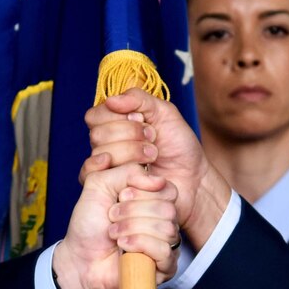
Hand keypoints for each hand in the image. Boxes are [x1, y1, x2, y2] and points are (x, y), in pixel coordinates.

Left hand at [50, 162, 178, 288]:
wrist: (79, 258)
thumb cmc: (89, 225)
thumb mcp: (100, 184)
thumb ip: (127, 171)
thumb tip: (157, 180)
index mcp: (153, 200)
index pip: (168, 189)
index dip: (143, 191)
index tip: (121, 196)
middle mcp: (163, 221)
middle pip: (168, 208)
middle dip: (132, 211)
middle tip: (112, 218)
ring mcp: (166, 244)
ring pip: (166, 229)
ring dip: (132, 228)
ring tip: (114, 234)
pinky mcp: (165, 267)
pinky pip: (165, 250)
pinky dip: (139, 245)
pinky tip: (124, 247)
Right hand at [84, 93, 231, 248]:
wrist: (193, 180)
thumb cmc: (179, 146)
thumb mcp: (164, 113)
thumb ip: (139, 99)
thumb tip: (111, 100)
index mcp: (113, 124)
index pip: (95, 115)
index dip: (119, 117)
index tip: (143, 120)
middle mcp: (104, 145)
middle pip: (97, 135)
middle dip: (130, 134)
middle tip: (153, 139)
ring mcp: (106, 168)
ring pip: (101, 155)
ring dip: (132, 153)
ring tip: (153, 156)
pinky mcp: (110, 189)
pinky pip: (95, 179)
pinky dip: (119, 171)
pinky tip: (140, 171)